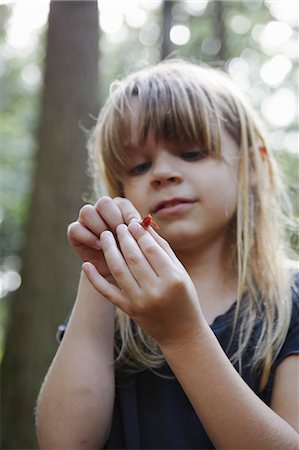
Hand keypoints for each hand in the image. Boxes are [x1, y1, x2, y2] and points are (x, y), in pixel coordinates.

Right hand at [67, 196, 140, 277]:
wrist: (115, 273)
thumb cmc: (130, 255)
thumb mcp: (138, 243)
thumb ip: (140, 232)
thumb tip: (143, 223)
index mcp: (119, 208)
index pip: (122, 203)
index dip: (129, 215)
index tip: (135, 229)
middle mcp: (101, 210)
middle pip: (103, 202)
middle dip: (114, 219)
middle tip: (121, 235)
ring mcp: (86, 220)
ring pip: (87, 211)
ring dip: (100, 226)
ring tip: (110, 242)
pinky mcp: (74, 232)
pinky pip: (75, 228)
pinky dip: (88, 237)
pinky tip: (100, 247)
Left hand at [82, 220, 202, 346]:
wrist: (181, 332)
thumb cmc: (184, 296)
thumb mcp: (180, 272)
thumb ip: (163, 249)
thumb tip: (145, 226)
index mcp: (172, 279)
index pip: (151, 249)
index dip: (139, 233)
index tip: (132, 222)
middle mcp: (155, 291)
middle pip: (133, 257)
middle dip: (123, 238)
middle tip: (117, 226)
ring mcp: (140, 302)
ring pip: (118, 270)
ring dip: (109, 251)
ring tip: (105, 237)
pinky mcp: (128, 310)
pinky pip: (107, 292)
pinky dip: (95, 279)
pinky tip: (87, 265)